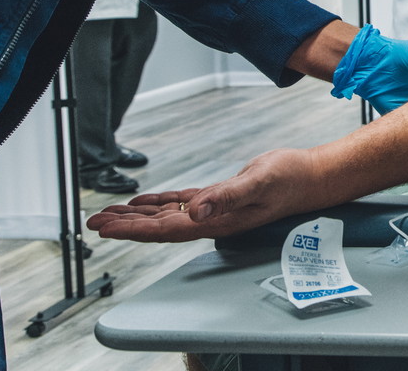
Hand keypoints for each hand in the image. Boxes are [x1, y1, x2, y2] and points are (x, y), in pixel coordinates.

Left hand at [86, 148, 316, 242]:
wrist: (313, 177)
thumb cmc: (291, 179)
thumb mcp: (259, 182)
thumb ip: (228, 197)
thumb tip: (195, 209)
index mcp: (218, 221)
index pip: (167, 230)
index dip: (135, 231)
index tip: (107, 229)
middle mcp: (213, 221)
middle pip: (160, 227)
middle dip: (126, 226)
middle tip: (94, 223)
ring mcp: (216, 211)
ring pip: (167, 217)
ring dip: (138, 217)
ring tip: (109, 215)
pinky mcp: (221, 198)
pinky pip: (182, 203)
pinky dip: (160, 203)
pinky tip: (144, 202)